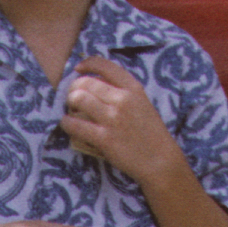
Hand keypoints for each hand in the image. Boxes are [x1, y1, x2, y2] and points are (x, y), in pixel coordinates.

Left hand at [59, 54, 185, 183]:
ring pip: (78, 99)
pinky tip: (68, 125)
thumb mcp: (143, 104)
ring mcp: (113, 118)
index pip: (105, 66)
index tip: (78, 69)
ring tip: (71, 111)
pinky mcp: (104, 138)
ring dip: (70, 104)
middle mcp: (122, 100)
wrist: (161, 162)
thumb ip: (124, 93)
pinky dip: (67, 123)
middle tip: (73, 98)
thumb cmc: (151, 134)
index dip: (87, 64)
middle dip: (74, 89)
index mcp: (133, 89)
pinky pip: (75, 124)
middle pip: (86, 83)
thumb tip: (96, 85)